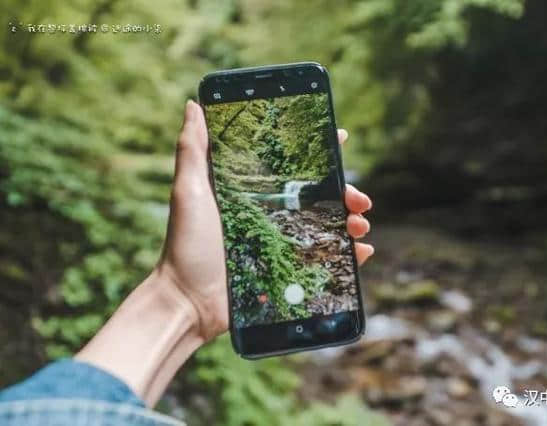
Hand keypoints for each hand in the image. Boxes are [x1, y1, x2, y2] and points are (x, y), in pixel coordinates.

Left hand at [155, 100, 373, 341]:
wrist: (187, 301)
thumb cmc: (185, 245)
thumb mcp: (188, 192)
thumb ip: (192, 150)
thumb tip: (194, 105)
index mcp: (251, 192)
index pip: (290, 166)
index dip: (318, 152)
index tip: (340, 138)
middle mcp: (270, 214)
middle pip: (318, 196)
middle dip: (345, 193)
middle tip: (360, 199)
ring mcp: (281, 243)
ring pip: (326, 226)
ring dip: (350, 222)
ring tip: (360, 225)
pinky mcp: (287, 272)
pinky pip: (324, 259)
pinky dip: (348, 255)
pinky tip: (361, 252)